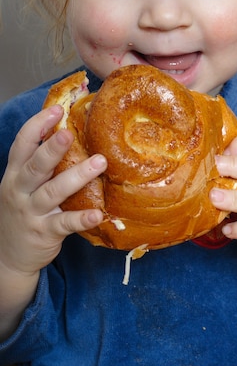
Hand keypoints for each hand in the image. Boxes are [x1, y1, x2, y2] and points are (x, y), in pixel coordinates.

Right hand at [0, 105, 106, 276]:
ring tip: (99, 162)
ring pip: (53, 192)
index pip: (22, 144)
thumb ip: (41, 162)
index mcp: (15, 174)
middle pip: (35, 165)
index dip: (38, 125)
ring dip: (76, 176)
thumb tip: (70, 130)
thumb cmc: (23, 210)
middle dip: (52, 148)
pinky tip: (98, 213)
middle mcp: (20, 191)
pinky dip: (81, 218)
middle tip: (70, 133)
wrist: (8, 256)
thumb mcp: (22, 184)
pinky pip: (65, 224)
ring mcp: (31, 212)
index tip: (56, 109)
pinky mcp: (44, 232)